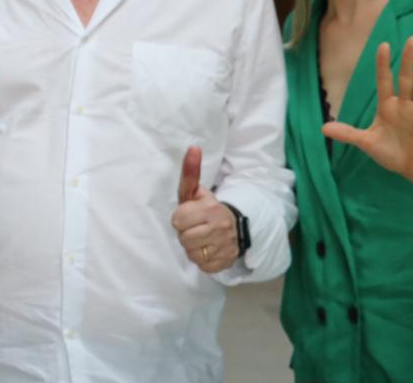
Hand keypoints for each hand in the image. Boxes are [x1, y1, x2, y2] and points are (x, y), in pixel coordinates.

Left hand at [171, 146, 238, 272]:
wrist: (235, 226)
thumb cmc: (207, 208)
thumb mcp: (197, 191)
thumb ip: (190, 172)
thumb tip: (193, 147)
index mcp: (210, 209)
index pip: (178, 220)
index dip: (180, 218)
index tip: (189, 215)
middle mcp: (220, 228)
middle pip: (183, 238)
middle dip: (185, 233)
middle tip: (195, 227)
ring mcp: (224, 247)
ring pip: (191, 253)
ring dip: (192, 247)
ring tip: (201, 238)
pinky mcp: (225, 263)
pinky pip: (202, 266)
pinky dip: (202, 259)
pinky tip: (208, 249)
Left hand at [322, 37, 412, 186]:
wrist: (412, 169)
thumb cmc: (389, 151)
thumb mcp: (366, 143)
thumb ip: (348, 134)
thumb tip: (323, 128)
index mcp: (387, 106)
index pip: (384, 81)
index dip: (383, 65)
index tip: (383, 45)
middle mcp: (405, 105)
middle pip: (406, 79)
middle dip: (408, 60)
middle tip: (412, 39)